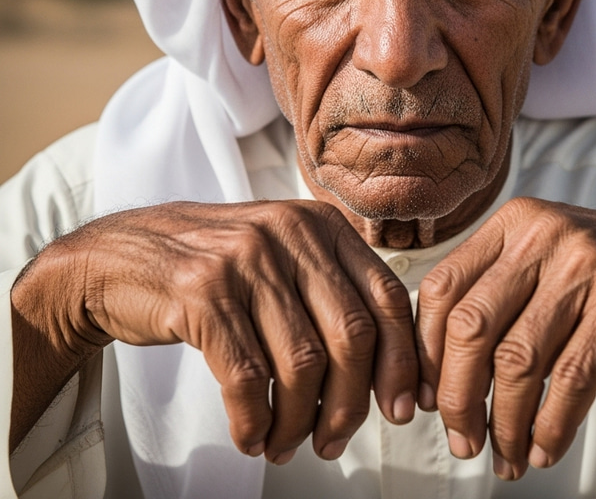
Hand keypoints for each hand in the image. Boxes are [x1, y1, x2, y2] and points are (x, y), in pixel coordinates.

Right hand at [11, 200, 417, 460]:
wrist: (121, 257)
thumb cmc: (215, 266)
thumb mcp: (284, 256)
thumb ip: (333, 293)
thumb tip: (385, 369)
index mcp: (321, 224)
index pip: (387, 296)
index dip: (402, 359)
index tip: (402, 406)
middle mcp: (289, 232)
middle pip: (351, 335)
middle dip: (351, 403)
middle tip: (336, 441)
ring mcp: (245, 260)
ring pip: (301, 363)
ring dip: (299, 421)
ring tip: (286, 444)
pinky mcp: (201, 293)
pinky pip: (247, 377)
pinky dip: (255, 420)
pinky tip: (252, 436)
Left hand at [415, 196, 595, 478]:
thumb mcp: (544, 260)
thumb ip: (494, 294)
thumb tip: (437, 369)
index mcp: (514, 222)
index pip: (442, 287)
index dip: (427, 350)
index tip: (428, 396)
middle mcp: (544, 235)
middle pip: (471, 326)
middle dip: (458, 396)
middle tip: (461, 438)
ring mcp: (587, 265)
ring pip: (519, 359)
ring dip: (506, 422)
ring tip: (506, 455)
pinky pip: (572, 378)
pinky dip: (552, 424)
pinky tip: (545, 447)